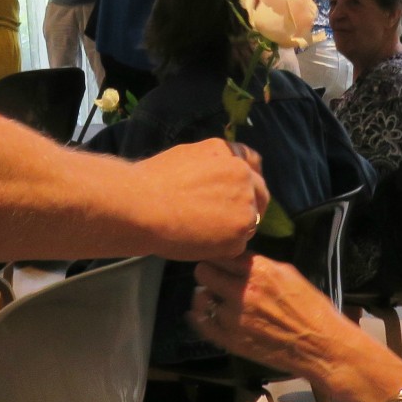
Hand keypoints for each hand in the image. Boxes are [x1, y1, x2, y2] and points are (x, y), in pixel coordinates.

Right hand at [132, 141, 269, 258]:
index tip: (239, 190)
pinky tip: (200, 241)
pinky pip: (237, 244)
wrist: (141, 205)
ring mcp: (245, 208)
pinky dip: (223, 246)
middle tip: (225, 217)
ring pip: (249, 221)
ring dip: (234, 227)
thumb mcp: (189, 155)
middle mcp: (244, 178)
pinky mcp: (238, 236)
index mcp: (232, 155)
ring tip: (204, 230)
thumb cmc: (154, 180)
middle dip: (248, 205)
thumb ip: (214, 162)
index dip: (248, 179)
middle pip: (260, 194)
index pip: (254, 165)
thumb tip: (220, 172)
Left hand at [189, 252, 358, 378]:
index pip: (221, 254)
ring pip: (201, 297)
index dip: (219, 256)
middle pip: (203, 271)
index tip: (219, 260)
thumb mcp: (288, 273)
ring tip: (215, 298)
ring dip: (207, 296)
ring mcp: (234, 317)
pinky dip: (199, 316)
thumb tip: (238, 259)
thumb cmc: (311, 308)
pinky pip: (202, 323)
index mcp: (259, 271)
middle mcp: (243, 291)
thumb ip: (259, 264)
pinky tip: (201, 313)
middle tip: (214, 277)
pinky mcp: (231, 340)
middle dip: (208, 272)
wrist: (320, 345)